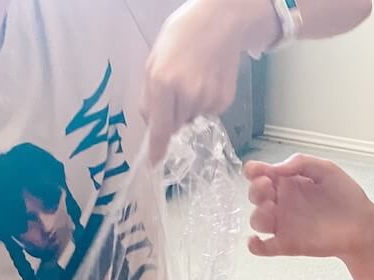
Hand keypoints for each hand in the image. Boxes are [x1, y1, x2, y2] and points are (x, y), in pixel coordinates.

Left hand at [143, 0, 272, 162]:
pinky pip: (207, 112)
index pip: (159, 128)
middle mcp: (186, 95)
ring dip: (189, 106)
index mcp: (163, 83)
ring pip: (191, 118)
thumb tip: (152, 125)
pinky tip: (208, 79)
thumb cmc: (182, 37)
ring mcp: (207, 100)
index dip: (157, 149)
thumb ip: (149, 96)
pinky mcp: (224, 101)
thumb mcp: (154, 61)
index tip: (154, 163)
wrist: (222, 22)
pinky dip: (205, 101)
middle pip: (175, 124)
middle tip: (177, 85)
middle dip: (172, 113)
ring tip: (195, 77)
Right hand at [245, 155, 373, 261]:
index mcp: (287, 181)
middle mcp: (281, 202)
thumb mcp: (325, 169)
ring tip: (272, 209)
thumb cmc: (345, 195)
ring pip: (257, 220)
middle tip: (269, 187)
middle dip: (256, 190)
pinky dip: (254, 246)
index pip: (260, 174)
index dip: (254, 171)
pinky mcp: (286, 245)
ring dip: (258, 215)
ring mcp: (282, 224)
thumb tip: (276, 169)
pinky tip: (255, 241)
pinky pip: (262, 248)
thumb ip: (300, 163)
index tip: (258, 171)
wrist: (361, 225)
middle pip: (255, 195)